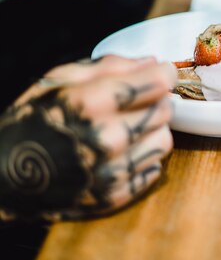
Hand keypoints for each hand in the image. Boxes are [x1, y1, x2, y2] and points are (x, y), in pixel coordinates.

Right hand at [0, 56, 175, 220]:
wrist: (5, 175)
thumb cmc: (32, 118)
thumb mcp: (60, 78)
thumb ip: (109, 66)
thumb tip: (153, 62)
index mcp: (92, 103)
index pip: (157, 83)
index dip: (163, 74)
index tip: (160, 73)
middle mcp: (106, 139)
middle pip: (165, 111)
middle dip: (156, 101)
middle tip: (137, 102)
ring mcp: (111, 172)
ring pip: (164, 141)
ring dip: (152, 131)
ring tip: (127, 127)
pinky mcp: (114, 197)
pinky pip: (153, 169)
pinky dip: (142, 157)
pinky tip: (120, 151)